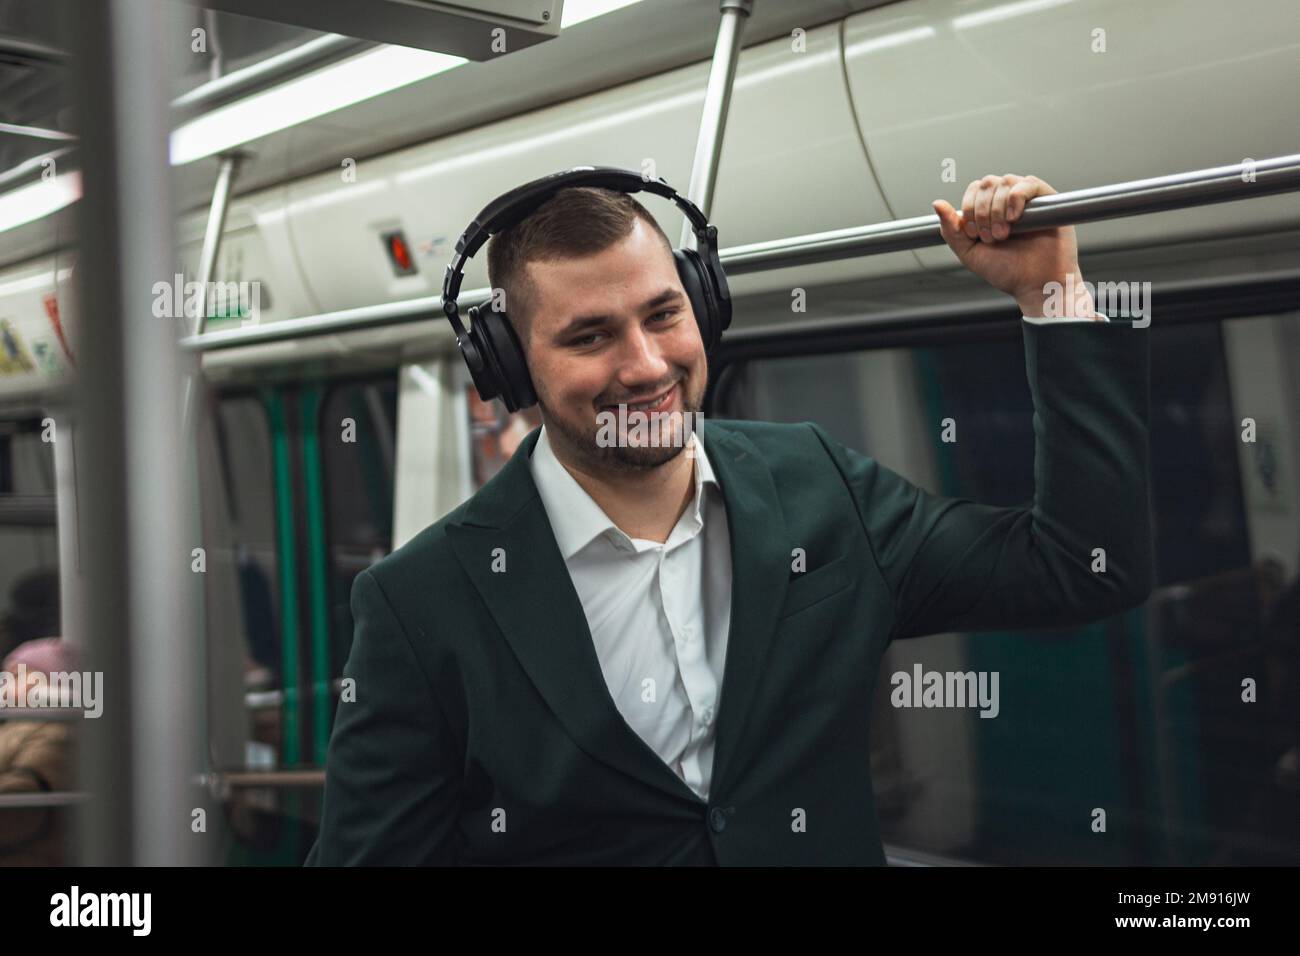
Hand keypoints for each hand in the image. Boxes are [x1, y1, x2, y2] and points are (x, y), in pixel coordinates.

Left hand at [933, 174, 1099, 318]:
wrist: (1036, 284)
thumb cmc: (1007, 271)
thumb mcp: (969, 252)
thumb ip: (952, 230)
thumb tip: (937, 203)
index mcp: (990, 209)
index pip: (974, 189)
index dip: (969, 208)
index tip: (974, 234)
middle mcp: (1008, 200)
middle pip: (987, 183)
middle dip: (981, 211)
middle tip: (989, 237)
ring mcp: (1028, 199)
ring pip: (1004, 182)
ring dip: (997, 209)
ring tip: (1002, 234)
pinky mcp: (1047, 199)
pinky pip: (1028, 183)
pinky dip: (1015, 199)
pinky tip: (1013, 219)